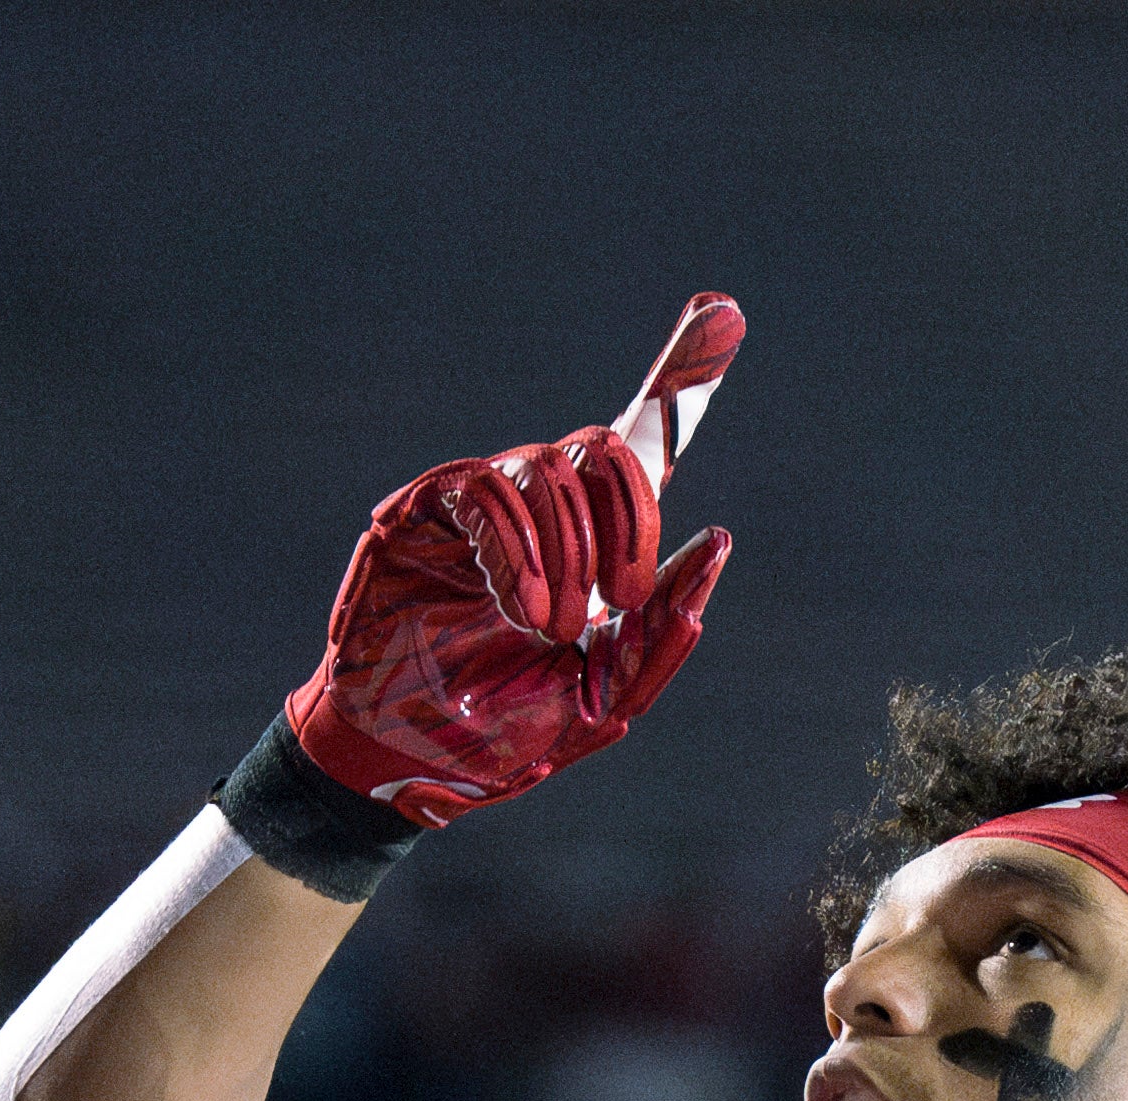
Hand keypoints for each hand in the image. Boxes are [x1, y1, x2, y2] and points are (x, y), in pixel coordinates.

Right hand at [282, 294, 739, 827]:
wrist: (400, 762)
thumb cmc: (495, 736)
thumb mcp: (598, 700)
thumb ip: (659, 635)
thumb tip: (716, 547)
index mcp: (589, 549)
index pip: (638, 452)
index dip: (682, 379)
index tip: (726, 311)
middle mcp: (541, 510)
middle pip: (606, 449)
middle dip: (630, 519)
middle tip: (623, 600)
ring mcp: (482, 504)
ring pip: (551, 470)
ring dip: (567, 555)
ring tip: (548, 628)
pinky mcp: (424, 510)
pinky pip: (487, 489)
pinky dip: (515, 547)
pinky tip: (516, 606)